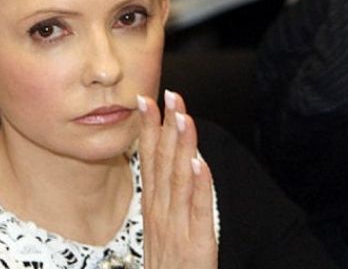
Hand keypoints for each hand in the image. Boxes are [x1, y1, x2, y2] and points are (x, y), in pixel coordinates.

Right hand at [137, 91, 216, 268]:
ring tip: (183, 118)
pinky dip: (200, 186)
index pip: (148, 158)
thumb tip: (165, 162)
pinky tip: (200, 164)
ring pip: (180, 179)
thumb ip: (162, 195)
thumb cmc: (167, 264)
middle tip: (169, 95)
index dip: (148, 128)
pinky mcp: (198, 243)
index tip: (146, 100)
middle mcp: (161, 210)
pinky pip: (199, 210)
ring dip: (182, 146)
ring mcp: (178, 226)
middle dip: (166, 126)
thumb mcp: (157, 225)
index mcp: (152, 204)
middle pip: (163, 161)